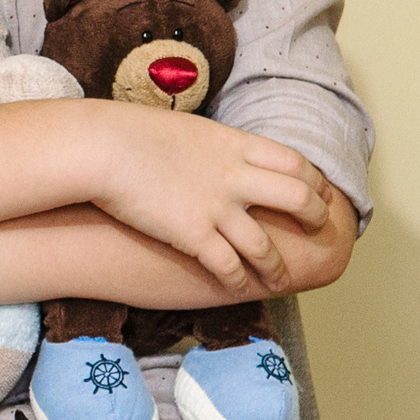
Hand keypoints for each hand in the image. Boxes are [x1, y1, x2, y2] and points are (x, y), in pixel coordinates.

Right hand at [84, 108, 331, 294]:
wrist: (101, 147)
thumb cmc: (131, 133)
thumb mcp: (187, 130)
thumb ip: (213, 146)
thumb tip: (218, 154)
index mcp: (235, 145)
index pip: (296, 163)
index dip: (314, 181)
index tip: (319, 193)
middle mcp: (235, 176)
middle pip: (298, 199)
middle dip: (315, 219)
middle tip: (317, 230)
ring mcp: (216, 207)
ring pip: (265, 246)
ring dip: (277, 266)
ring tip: (282, 280)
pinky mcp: (193, 235)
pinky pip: (228, 267)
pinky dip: (239, 282)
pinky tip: (240, 289)